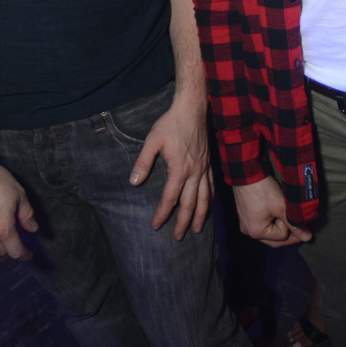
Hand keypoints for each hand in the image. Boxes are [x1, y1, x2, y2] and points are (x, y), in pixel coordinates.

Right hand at [0, 157, 37, 260]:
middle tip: (16, 241)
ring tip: (1, 236)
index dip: (24, 255)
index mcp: (3, 229)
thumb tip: (33, 229)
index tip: (29, 255)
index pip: (15, 251)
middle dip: (10, 249)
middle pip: (0, 252)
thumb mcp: (19, 194)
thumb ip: (27, 215)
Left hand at [129, 94, 212, 239]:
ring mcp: (204, 169)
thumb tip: (133, 182)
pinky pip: (211, 187)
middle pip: (190, 203)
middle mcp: (194, 172)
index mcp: (179, 169)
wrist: (193, 109)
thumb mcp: (152, 140)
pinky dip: (210, 200)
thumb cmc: (171, 124)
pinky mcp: (209, 163)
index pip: (170, 198)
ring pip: (204, 198)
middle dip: (183, 222)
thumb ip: (143, 162)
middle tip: (177, 237)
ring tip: (196, 230)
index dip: (162, 213)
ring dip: (200, 216)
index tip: (155, 225)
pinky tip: (208, 207)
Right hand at [233, 176, 311, 247]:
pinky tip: (277, 211)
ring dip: (280, 224)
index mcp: (256, 232)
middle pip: (274, 238)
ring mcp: (246, 223)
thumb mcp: (281, 207)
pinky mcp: (246, 214)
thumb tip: (307, 238)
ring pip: (269, 230)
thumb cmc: (263, 190)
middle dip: (288, 230)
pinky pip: (262, 222)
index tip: (294, 213)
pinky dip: (272, 219)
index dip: (291, 226)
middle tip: (300, 221)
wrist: (247, 172)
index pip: (282, 236)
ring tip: (288, 214)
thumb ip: (295, 224)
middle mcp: (248, 231)